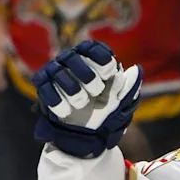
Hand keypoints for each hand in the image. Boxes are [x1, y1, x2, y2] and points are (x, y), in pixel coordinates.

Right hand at [33, 40, 142, 158]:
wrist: (83, 131)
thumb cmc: (102, 109)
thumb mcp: (117, 101)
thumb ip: (125, 86)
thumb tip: (137, 69)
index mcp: (91, 60)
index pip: (91, 48)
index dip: (100, 56)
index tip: (109, 71)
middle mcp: (70, 61)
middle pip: (74, 57)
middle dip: (87, 74)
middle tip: (96, 91)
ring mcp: (54, 72)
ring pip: (58, 72)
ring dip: (72, 89)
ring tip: (81, 103)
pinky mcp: (42, 86)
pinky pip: (44, 88)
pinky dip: (56, 101)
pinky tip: (66, 112)